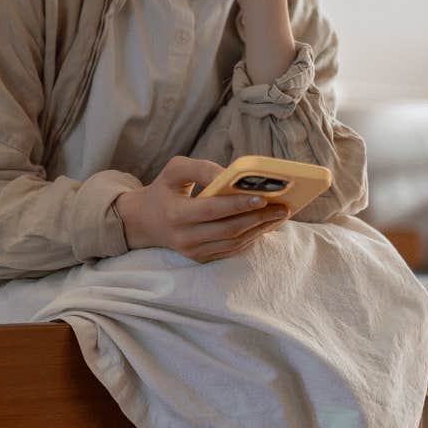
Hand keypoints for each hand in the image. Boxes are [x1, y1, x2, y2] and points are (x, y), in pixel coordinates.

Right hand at [114, 156, 289, 262]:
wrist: (145, 221)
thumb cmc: (164, 190)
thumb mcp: (175, 169)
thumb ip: (202, 168)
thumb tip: (232, 176)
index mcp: (175, 214)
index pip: (212, 210)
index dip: (238, 205)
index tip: (262, 197)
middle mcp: (184, 237)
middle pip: (228, 229)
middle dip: (258, 218)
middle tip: (283, 207)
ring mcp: (193, 252)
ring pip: (234, 242)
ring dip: (260, 229)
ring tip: (280, 214)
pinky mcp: (201, 258)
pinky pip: (232, 249)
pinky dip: (252, 237)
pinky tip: (266, 224)